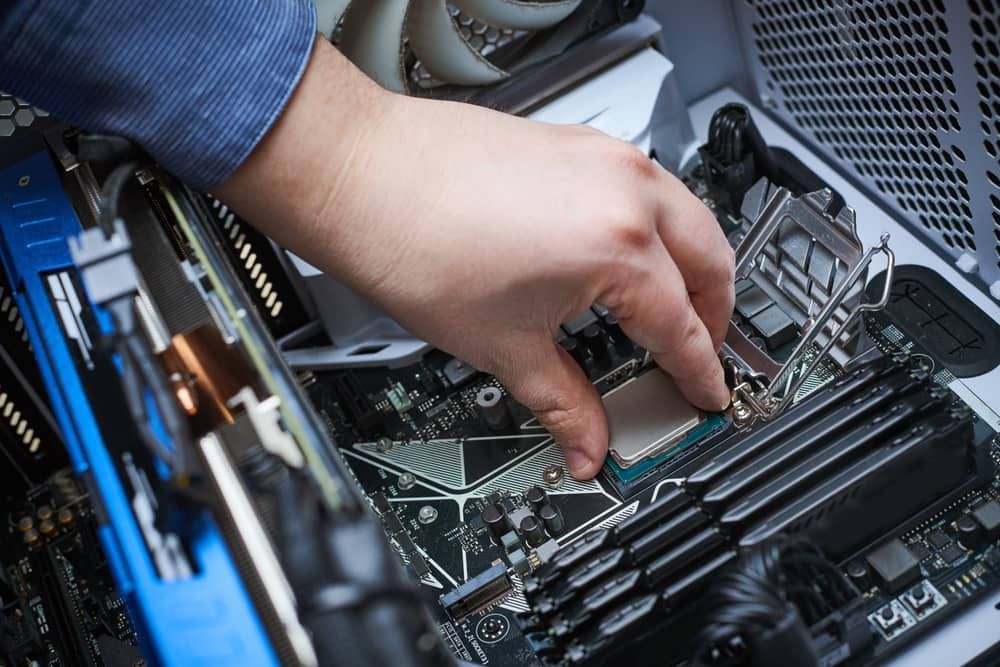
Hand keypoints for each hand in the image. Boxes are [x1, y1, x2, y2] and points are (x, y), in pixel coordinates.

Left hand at [217, 39, 734, 478]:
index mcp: (617, 246)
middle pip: (712, 262)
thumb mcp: (502, 346)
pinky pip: (650, 187)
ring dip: (694, 266)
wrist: (359, 176)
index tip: (707, 393)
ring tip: (674, 307)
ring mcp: (605, 158)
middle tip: (700, 355)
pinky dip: (659, 228)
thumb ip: (561, 403)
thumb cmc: (413, 242)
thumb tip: (584, 444)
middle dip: (717, 316)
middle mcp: (625, 191)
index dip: (699, 372)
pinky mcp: (579, 142)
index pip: (684, 326)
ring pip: (689, 215)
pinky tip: (630, 254)